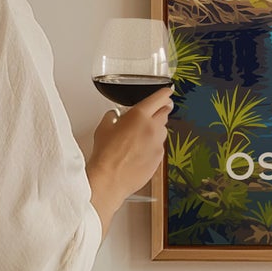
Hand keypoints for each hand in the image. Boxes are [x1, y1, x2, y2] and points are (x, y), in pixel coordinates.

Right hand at [87, 86, 173, 232]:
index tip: (168, 91)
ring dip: (156, 129)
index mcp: (139, 115)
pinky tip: (140, 151)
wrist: (110, 179)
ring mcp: (158, 144)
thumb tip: (114, 116)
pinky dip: (153, 145)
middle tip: (156, 110)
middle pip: (165, 112)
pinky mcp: (159, 158)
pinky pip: (159, 147)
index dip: (165, 93)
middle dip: (162, 109)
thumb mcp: (103, 128)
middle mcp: (152, 128)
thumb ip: (112, 117)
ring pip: (163, 130)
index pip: (159, 98)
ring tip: (142, 135)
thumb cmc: (105, 155)